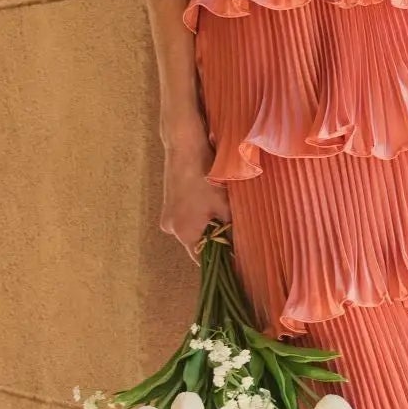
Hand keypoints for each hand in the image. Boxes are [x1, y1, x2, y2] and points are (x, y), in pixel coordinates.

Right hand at [160, 132, 228, 259]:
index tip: (234, 260)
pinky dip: (198, 215)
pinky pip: (186, 218)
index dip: (219, 261)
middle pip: (197, 244)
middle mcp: (171, 229)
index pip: (202, 260)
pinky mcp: (168, 204)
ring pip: (192, 229)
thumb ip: (230, 230)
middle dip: (214, 240)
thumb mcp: (225, 205)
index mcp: (184, 233)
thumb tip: (240, 248)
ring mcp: (167, 216)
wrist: (184, 147)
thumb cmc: (206, 176)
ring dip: (207, 225)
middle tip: (234, 232)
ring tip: (222, 212)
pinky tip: (209, 201)